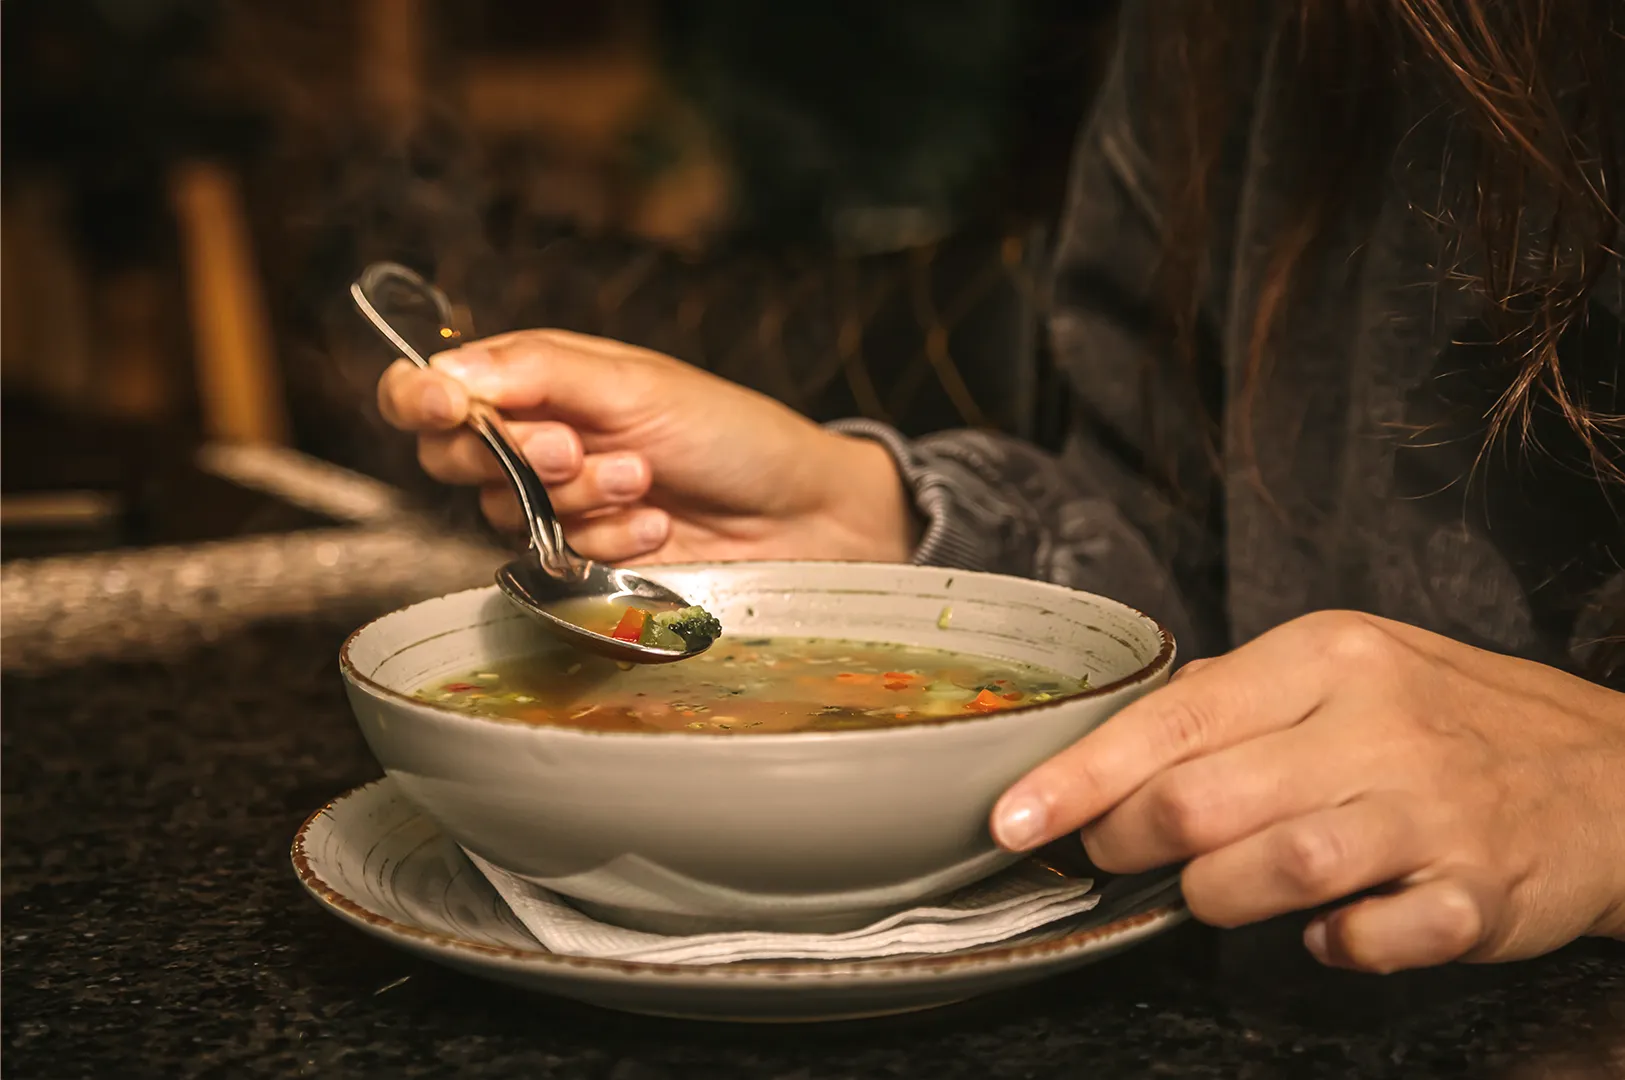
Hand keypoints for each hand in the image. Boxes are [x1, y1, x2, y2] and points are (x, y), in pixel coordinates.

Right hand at [376, 329, 915, 563]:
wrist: (801, 515)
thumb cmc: (731, 433)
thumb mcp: (637, 384)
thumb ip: (538, 373)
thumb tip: (445, 371)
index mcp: (539, 378)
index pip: (434, 387)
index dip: (419, 398)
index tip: (444, 407)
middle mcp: (535, 438)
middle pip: (450, 456)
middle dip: (512, 453)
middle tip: (575, 446)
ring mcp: (556, 503)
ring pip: (502, 511)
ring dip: (578, 496)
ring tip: (646, 479)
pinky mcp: (581, 562)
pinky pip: (550, 559)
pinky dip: (605, 539)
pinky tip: (657, 524)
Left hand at [990, 610, 1624, 972]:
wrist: (1611, 775)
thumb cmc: (1448, 719)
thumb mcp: (1343, 669)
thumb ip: (1231, 697)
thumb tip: (1116, 736)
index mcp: (1326, 657)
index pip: (1173, 719)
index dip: (1081, 777)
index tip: (1013, 818)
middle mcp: (1378, 724)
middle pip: (1205, 798)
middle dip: (1130, 841)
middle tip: (1113, 854)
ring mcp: (1434, 811)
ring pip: (1278, 866)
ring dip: (1215, 896)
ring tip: (1209, 892)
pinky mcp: (1480, 893)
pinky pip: (1376, 938)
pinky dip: (1334, 946)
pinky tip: (1328, 932)